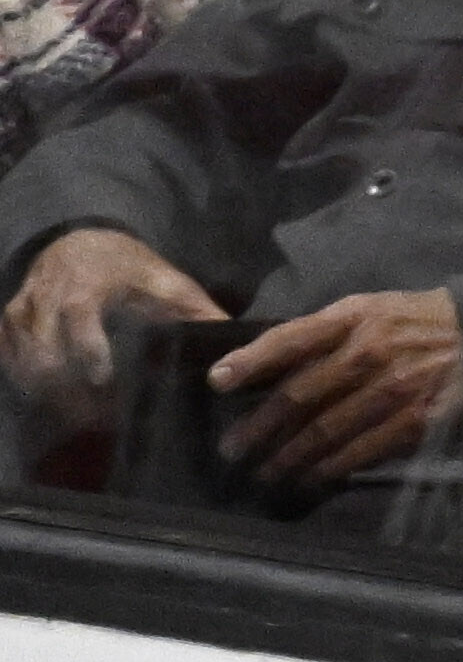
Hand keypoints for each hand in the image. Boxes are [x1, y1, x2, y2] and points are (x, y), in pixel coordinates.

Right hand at [3, 223, 215, 421]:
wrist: (84, 241)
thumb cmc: (133, 270)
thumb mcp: (170, 284)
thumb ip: (202, 314)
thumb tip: (241, 348)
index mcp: (88, 285)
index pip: (78, 314)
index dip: (86, 346)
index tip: (101, 378)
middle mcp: (48, 295)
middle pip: (44, 343)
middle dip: (64, 383)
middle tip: (92, 419)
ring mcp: (25, 306)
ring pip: (22, 351)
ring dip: (44, 388)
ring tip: (75, 420)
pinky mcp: (12, 318)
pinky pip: (5, 350)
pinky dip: (21, 376)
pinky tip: (45, 402)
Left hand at [211, 287, 462, 483]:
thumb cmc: (420, 322)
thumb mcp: (371, 307)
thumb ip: (326, 330)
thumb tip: (275, 362)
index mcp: (352, 319)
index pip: (289, 340)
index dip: (249, 362)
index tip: (217, 383)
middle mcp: (367, 355)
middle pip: (299, 395)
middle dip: (260, 426)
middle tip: (233, 449)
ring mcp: (392, 392)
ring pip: (327, 430)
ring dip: (290, 455)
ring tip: (266, 472)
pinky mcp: (417, 422)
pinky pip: (365, 451)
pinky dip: (334, 467)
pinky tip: (313, 478)